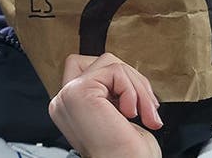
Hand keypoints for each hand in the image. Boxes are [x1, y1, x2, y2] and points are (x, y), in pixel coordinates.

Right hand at [48, 53, 162, 157]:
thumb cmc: (130, 153)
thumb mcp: (118, 112)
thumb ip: (111, 90)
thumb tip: (123, 71)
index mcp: (70, 107)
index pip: (90, 69)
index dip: (119, 81)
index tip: (135, 108)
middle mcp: (63, 100)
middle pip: (101, 62)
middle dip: (133, 80)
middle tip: (148, 109)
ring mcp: (67, 95)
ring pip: (110, 62)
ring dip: (137, 86)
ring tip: (144, 113)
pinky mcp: (78, 92)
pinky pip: (114, 70)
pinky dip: (132, 90)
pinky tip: (129, 113)